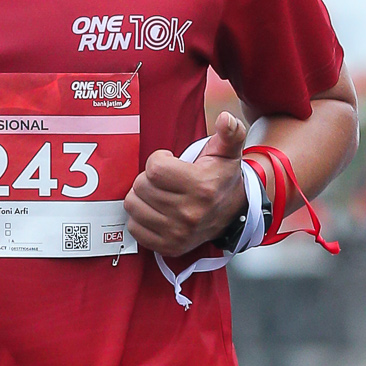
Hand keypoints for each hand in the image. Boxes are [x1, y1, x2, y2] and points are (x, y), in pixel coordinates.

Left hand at [125, 108, 249, 254]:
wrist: (233, 213)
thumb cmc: (222, 179)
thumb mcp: (228, 152)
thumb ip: (230, 132)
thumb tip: (226, 118)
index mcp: (201, 188)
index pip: (154, 168)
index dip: (158, 160)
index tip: (169, 162)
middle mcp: (189, 213)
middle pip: (140, 186)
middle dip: (148, 179)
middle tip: (164, 180)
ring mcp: (178, 233)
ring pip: (133, 206)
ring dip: (141, 197)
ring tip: (158, 194)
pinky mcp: (168, 247)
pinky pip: (134, 228)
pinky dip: (140, 218)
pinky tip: (155, 211)